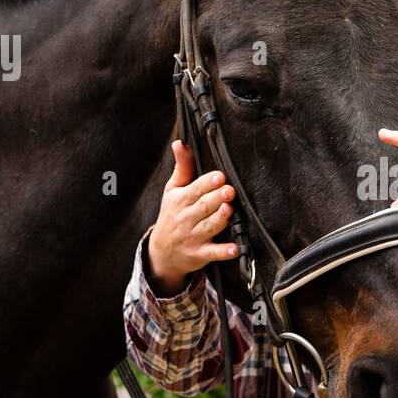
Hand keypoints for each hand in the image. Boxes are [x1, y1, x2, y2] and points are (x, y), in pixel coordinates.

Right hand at [146, 141, 241, 295]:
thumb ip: (182, 168)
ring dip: (220, 219)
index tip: (220, 176)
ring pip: (209, 227)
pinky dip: (224, 251)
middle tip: (229, 190)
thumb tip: (180, 143)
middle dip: (216, 198)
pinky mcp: (200, 254)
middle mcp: (186, 218)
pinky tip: (235, 248)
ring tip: (229, 210)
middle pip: (204, 207)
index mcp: (181, 200)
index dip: (208, 183)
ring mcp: (193, 237)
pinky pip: (214, 253)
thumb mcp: (172, 191)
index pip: (195, 189)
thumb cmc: (172, 215)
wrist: (162, 252)